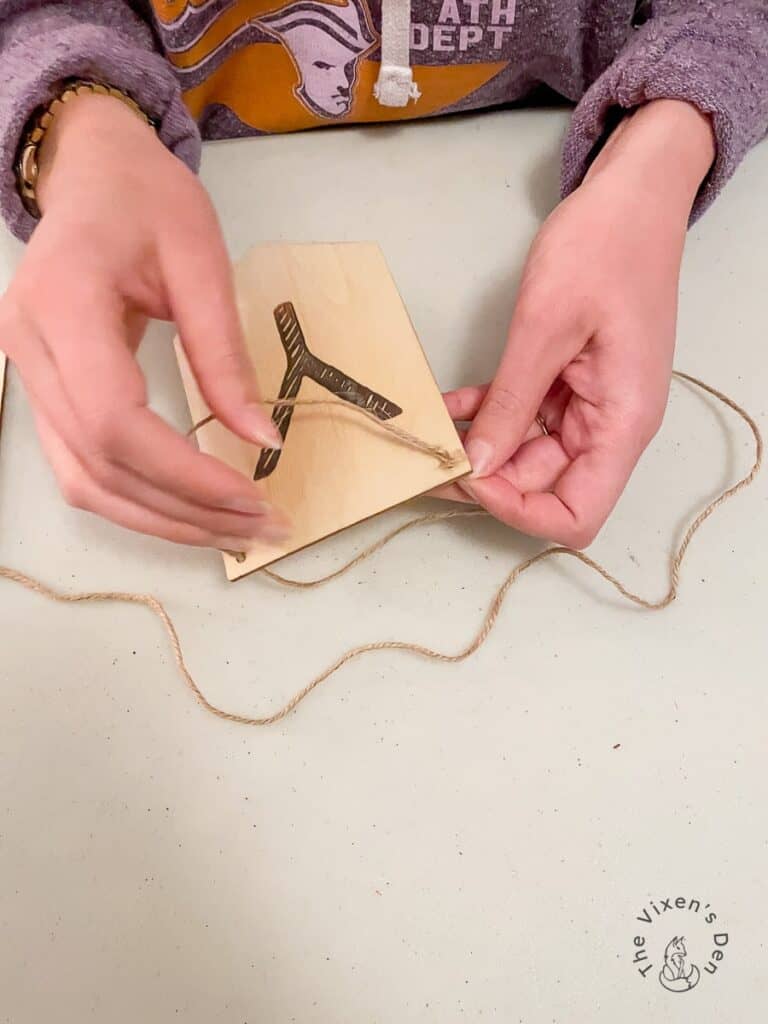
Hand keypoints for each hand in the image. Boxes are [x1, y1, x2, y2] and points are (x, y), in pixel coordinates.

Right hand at [0, 92, 288, 549]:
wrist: (91, 175)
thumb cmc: (145, 199)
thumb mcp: (200, 260)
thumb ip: (224, 353)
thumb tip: (262, 439)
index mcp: (63, 302)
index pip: (114, 418)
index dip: (183, 472)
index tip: (252, 495)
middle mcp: (30, 349)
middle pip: (100, 465)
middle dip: (186, 510)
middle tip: (262, 527)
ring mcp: (28, 377)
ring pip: (85, 482)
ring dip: (163, 519)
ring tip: (234, 530)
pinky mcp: (44, 393)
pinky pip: (82, 468)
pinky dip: (138, 500)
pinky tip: (190, 509)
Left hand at [442, 100, 714, 547]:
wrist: (632, 195)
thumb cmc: (606, 247)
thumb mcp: (546, 327)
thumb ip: (511, 403)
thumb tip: (479, 466)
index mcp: (623, 423)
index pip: (576, 515)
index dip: (519, 510)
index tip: (472, 475)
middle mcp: (609, 426)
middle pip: (544, 487)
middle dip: (486, 479)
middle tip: (427, 456)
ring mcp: (588, 405)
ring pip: (526, 454)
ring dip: (480, 447)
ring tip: (428, 434)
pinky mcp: (568, 383)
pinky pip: (523, 416)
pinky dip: (488, 414)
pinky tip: (450, 404)